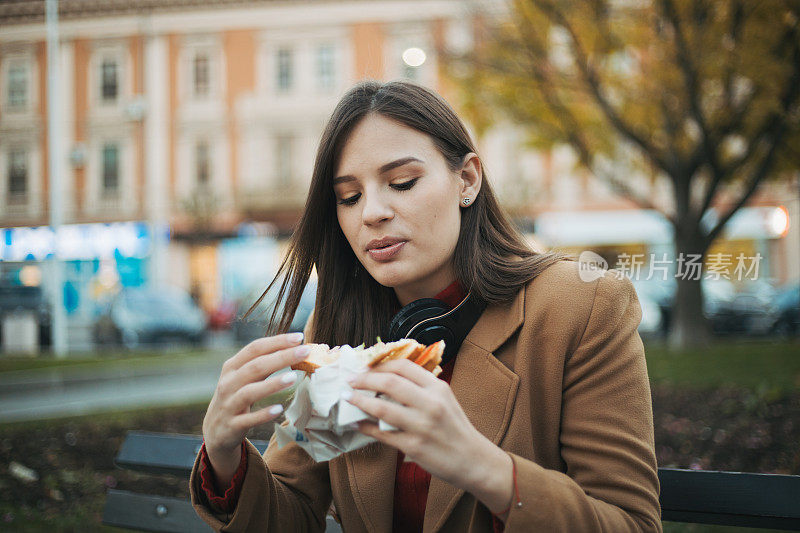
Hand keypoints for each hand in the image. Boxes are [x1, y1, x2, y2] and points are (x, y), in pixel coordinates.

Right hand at [202, 332, 308, 484]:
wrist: (215, 430)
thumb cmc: (236, 397)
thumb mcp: (244, 378)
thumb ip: (264, 364)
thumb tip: (295, 349)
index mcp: (232, 367)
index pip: (255, 348)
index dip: (276, 341)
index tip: (298, 337)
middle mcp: (228, 383)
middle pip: (255, 367)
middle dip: (281, 357)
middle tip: (305, 351)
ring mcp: (229, 404)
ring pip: (249, 392)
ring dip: (272, 384)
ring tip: (293, 377)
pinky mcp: (232, 425)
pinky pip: (248, 419)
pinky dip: (263, 414)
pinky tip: (279, 409)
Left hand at [343, 358, 506, 496]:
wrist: (473, 460)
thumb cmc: (455, 428)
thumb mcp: (445, 399)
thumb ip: (421, 388)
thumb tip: (386, 379)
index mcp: (438, 388)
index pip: (404, 366)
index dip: (380, 364)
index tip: (365, 367)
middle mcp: (431, 403)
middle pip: (390, 382)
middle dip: (364, 379)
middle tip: (350, 380)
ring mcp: (422, 425)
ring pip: (382, 407)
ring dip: (360, 401)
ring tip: (347, 398)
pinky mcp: (414, 446)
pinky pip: (382, 434)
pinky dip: (365, 427)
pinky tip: (356, 423)